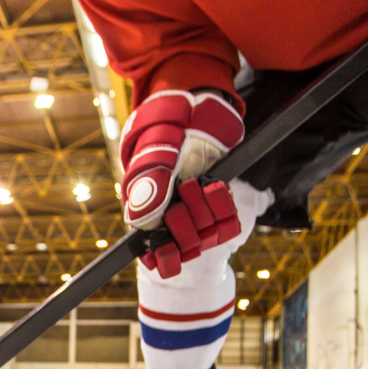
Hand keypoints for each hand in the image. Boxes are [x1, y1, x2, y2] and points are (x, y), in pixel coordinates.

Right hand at [119, 90, 243, 277]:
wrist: (196, 113)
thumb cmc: (167, 133)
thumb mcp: (155, 156)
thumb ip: (148, 187)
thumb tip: (140, 222)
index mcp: (147, 216)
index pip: (155, 255)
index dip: (165, 255)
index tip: (168, 247)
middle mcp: (170, 220)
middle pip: (184, 247)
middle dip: (186, 222)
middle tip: (184, 190)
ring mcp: (196, 215)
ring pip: (206, 237)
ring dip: (205, 210)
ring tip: (198, 185)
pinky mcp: (218, 207)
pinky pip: (227, 225)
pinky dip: (223, 207)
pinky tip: (214, 188)